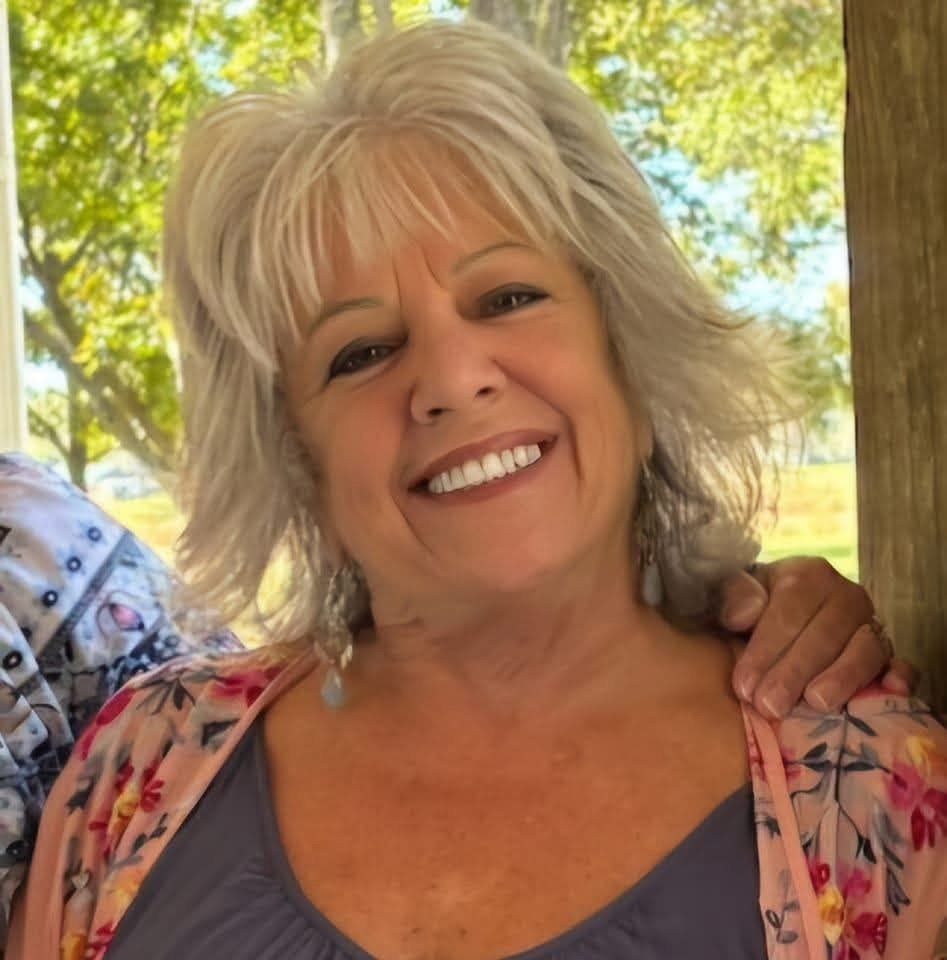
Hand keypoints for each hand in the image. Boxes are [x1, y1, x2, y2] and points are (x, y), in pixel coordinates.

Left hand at [716, 556, 917, 718]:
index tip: (744, 685)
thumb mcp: (730, 596)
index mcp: (806, 575)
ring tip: (815, 702)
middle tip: (769, 705)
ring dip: (841, 678)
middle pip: (826, 633)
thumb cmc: (749, 612)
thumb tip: (745, 615)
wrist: (772, 621)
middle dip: (794, 672)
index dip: (766, 649)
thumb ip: (731, 597)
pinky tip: (892, 689)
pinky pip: (901, 663)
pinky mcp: (888, 655)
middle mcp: (845, 596)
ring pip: (865, 649)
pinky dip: (900, 675)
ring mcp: (870, 625)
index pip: (790, 610)